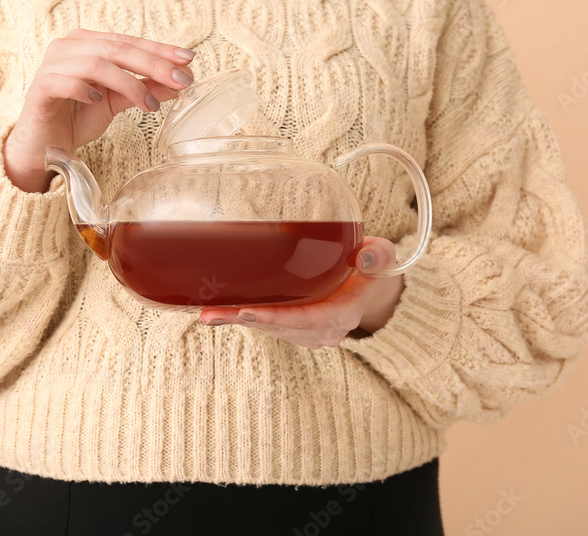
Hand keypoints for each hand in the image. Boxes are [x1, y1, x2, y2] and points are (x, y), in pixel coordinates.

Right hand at [2, 28, 195, 191]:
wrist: (44, 144)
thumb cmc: (78, 117)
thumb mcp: (117, 101)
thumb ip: (145, 88)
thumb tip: (181, 81)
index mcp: (88, 43)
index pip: (129, 41)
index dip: (160, 50)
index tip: (189, 60)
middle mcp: (68, 47)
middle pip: (117, 48)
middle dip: (153, 65)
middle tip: (180, 81)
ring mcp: (52, 64)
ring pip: (96, 63)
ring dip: (128, 83)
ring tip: (149, 104)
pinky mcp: (40, 87)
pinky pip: (64, 81)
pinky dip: (85, 89)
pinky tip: (99, 100)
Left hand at [198, 236, 405, 348]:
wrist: (367, 288)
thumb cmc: (370, 267)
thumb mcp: (381, 257)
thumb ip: (379, 254)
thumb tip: (365, 255)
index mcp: (343, 314)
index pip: (308, 319)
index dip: (278, 317)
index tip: (249, 312)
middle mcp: (323, 331)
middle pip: (280, 327)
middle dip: (246, 320)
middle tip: (212, 314)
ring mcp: (307, 333)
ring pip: (270, 328)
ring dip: (238, 322)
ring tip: (206, 315)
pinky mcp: (294, 329)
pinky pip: (267, 325)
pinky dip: (243, 318)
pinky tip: (216, 312)